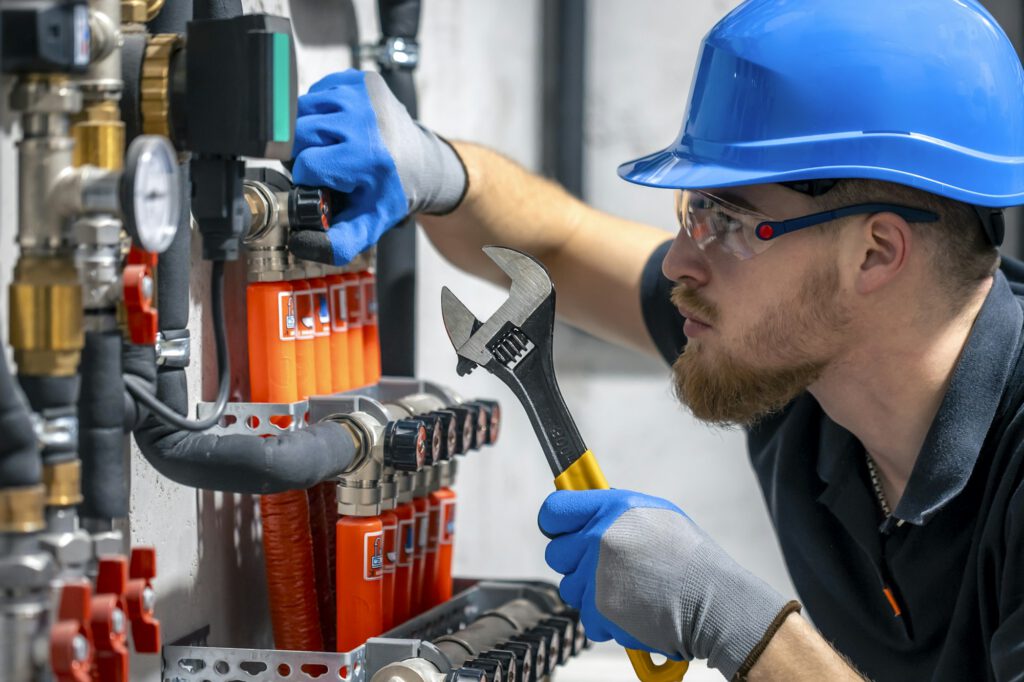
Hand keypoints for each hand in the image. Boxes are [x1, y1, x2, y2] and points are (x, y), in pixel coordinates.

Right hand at [290, 69, 466, 264]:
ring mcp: (363, 94)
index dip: (309, 177)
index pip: (306, 164)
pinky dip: (321, 109)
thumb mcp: (368, 224)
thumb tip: (301, 244)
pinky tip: (339, 126)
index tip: (325, 182)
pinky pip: (318, 91)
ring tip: (331, 146)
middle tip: (326, 165)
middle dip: (304, 152)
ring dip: (309, 130)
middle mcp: (365, 120)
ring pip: (303, 108)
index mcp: (366, 157)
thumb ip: (337, 243)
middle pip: (299, 133)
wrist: (424, 163)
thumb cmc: (392, 193)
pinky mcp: (361, 79)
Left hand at [539, 489, 794, 678]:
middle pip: (555, 553)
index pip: (554, 510)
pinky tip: (632, 609)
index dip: (556, 523)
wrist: (715, 602)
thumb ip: (615, 512)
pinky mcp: (600, 609)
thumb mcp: (656, 514)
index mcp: (611, 508)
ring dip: (590, 592)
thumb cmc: (691, 559)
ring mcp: (596, 574)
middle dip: (575, 562)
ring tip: (627, 589)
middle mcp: (598, 537)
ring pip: (569, 587)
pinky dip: (605, 620)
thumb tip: (588, 512)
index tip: (562, 531)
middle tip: (606, 568)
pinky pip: (586, 617)